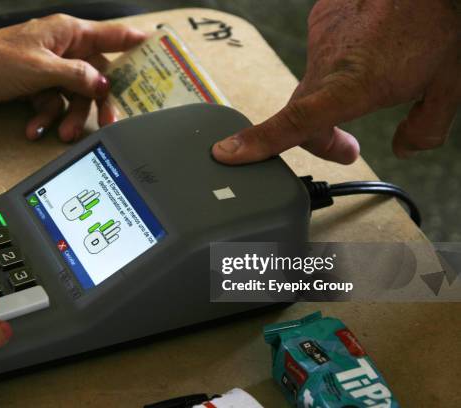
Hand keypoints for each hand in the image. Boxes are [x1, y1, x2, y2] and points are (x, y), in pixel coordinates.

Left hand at [0, 14, 145, 140]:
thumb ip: (78, 77)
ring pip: (73, 96)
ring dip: (67, 116)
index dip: (135, 40)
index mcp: (67, 32)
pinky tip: (35, 127)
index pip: (111, 34)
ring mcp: (48, 69)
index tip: (158, 47)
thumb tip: (103, 85)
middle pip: (95, 76)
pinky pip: (52, 105)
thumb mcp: (42, 69)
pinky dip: (45, 118)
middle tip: (108, 122)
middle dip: (98, 102)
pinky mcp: (34, 87)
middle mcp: (61, 49)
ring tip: (60, 132)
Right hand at [212, 0, 459, 163]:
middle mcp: (327, 64)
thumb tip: (407, 148)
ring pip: (313, 82)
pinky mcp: (322, 18)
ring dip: (334, 92)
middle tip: (347, 149)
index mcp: (353, 86)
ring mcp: (320, 39)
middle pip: (303, 117)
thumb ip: (425, 128)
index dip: (259, 142)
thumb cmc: (440, 22)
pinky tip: (367, 46)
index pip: (296, 122)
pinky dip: (339, 58)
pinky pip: (322, 51)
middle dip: (321, 139)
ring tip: (375, 75)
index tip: (226, 153)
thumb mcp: (449, 86)